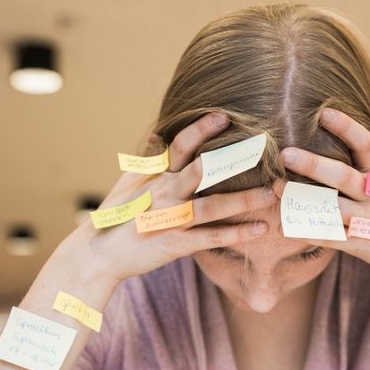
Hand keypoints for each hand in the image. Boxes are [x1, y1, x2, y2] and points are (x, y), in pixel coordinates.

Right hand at [59, 112, 273, 287]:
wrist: (98, 254)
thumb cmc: (115, 217)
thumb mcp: (128, 184)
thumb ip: (147, 160)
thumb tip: (158, 134)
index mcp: (156, 177)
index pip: (180, 146)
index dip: (201, 129)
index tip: (224, 115)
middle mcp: (165, 194)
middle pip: (202, 171)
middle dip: (233, 159)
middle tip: (261, 147)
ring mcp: (172, 220)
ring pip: (213, 206)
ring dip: (244, 199)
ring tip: (271, 193)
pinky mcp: (176, 244)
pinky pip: (212, 238)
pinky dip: (237, 234)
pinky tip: (259, 230)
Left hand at [279, 108, 369, 284]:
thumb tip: (346, 146)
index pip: (364, 144)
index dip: (345, 127)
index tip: (324, 112)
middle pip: (342, 176)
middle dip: (313, 164)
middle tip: (285, 153)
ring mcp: (369, 221)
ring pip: (332, 209)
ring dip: (302, 201)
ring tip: (276, 190)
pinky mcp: (362, 245)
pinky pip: (330, 238)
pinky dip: (308, 232)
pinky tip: (287, 227)